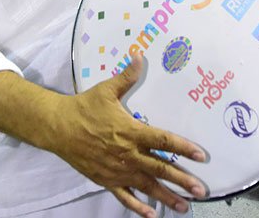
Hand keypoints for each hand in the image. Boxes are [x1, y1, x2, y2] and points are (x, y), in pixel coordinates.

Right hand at [49, 54, 206, 216]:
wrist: (57, 126)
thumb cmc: (84, 107)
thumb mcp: (106, 90)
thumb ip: (127, 76)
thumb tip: (140, 56)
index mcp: (130, 131)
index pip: (162, 141)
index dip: (183, 148)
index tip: (200, 155)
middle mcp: (127, 153)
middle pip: (159, 168)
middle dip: (182, 180)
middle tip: (201, 190)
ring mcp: (117, 170)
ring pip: (146, 185)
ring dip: (166, 197)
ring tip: (184, 206)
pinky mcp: (105, 180)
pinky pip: (125, 196)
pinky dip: (138, 207)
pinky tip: (151, 215)